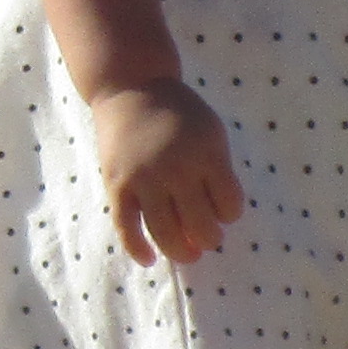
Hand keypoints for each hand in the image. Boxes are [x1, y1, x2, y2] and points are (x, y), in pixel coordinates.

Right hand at [90, 80, 246, 263]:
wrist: (131, 89)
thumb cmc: (178, 113)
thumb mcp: (212, 132)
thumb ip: (218, 171)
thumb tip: (217, 220)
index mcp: (207, 155)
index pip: (229, 206)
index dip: (230, 214)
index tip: (223, 212)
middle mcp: (176, 169)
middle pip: (200, 226)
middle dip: (209, 238)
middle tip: (207, 237)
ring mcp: (144, 179)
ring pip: (166, 233)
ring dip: (181, 252)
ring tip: (188, 254)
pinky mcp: (118, 185)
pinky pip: (126, 227)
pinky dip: (137, 248)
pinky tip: (149, 259)